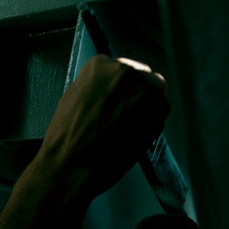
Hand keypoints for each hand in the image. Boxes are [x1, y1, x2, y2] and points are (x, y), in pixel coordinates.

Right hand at [36, 54, 169, 198]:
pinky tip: (133, 136)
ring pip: (155, 94)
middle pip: (143, 78)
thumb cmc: (67, 137)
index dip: (122, 89)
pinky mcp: (157, 109)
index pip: (122, 70)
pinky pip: (161, 112)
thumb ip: (96, 87)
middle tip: (124, 117)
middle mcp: (123, 71)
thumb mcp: (73, 98)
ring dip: (146, 110)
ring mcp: (143, 89)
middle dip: (137, 96)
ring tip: (126, 130)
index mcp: (100, 66)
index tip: (118, 100)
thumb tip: (109, 90)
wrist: (70, 163)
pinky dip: (152, 124)